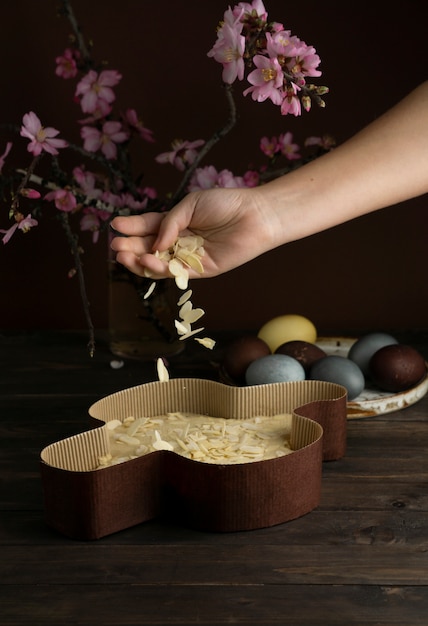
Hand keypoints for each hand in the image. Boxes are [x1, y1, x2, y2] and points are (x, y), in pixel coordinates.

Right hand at [110, 187, 278, 278]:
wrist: (255, 216)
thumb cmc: (226, 204)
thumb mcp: (191, 204)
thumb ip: (170, 222)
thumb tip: (155, 243)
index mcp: (177, 223)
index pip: (149, 227)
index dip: (132, 227)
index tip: (115, 225)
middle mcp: (180, 242)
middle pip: (149, 248)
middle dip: (131, 247)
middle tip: (115, 246)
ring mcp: (189, 257)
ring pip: (158, 264)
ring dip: (139, 261)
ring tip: (124, 256)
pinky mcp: (200, 270)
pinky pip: (175, 273)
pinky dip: (159, 269)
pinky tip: (147, 261)